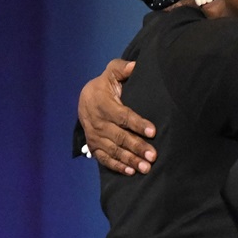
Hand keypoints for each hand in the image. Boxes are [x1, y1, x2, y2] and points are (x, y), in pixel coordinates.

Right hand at [78, 59, 157, 174]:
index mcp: (103, 104)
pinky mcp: (94, 147)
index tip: (152, 131)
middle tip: (153, 156)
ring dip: (130, 160)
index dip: (138, 124)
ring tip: (145, 167)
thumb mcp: (111, 73)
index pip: (123, 116)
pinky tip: (130, 172)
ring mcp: (95, 137)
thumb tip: (135, 65)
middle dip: (137, 147)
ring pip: (114, 150)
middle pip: (120, 137)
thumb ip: (122, 69)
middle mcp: (98, 122)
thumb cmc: (104, 87)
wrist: (84, 100)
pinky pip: (105, 159)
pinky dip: (117, 166)